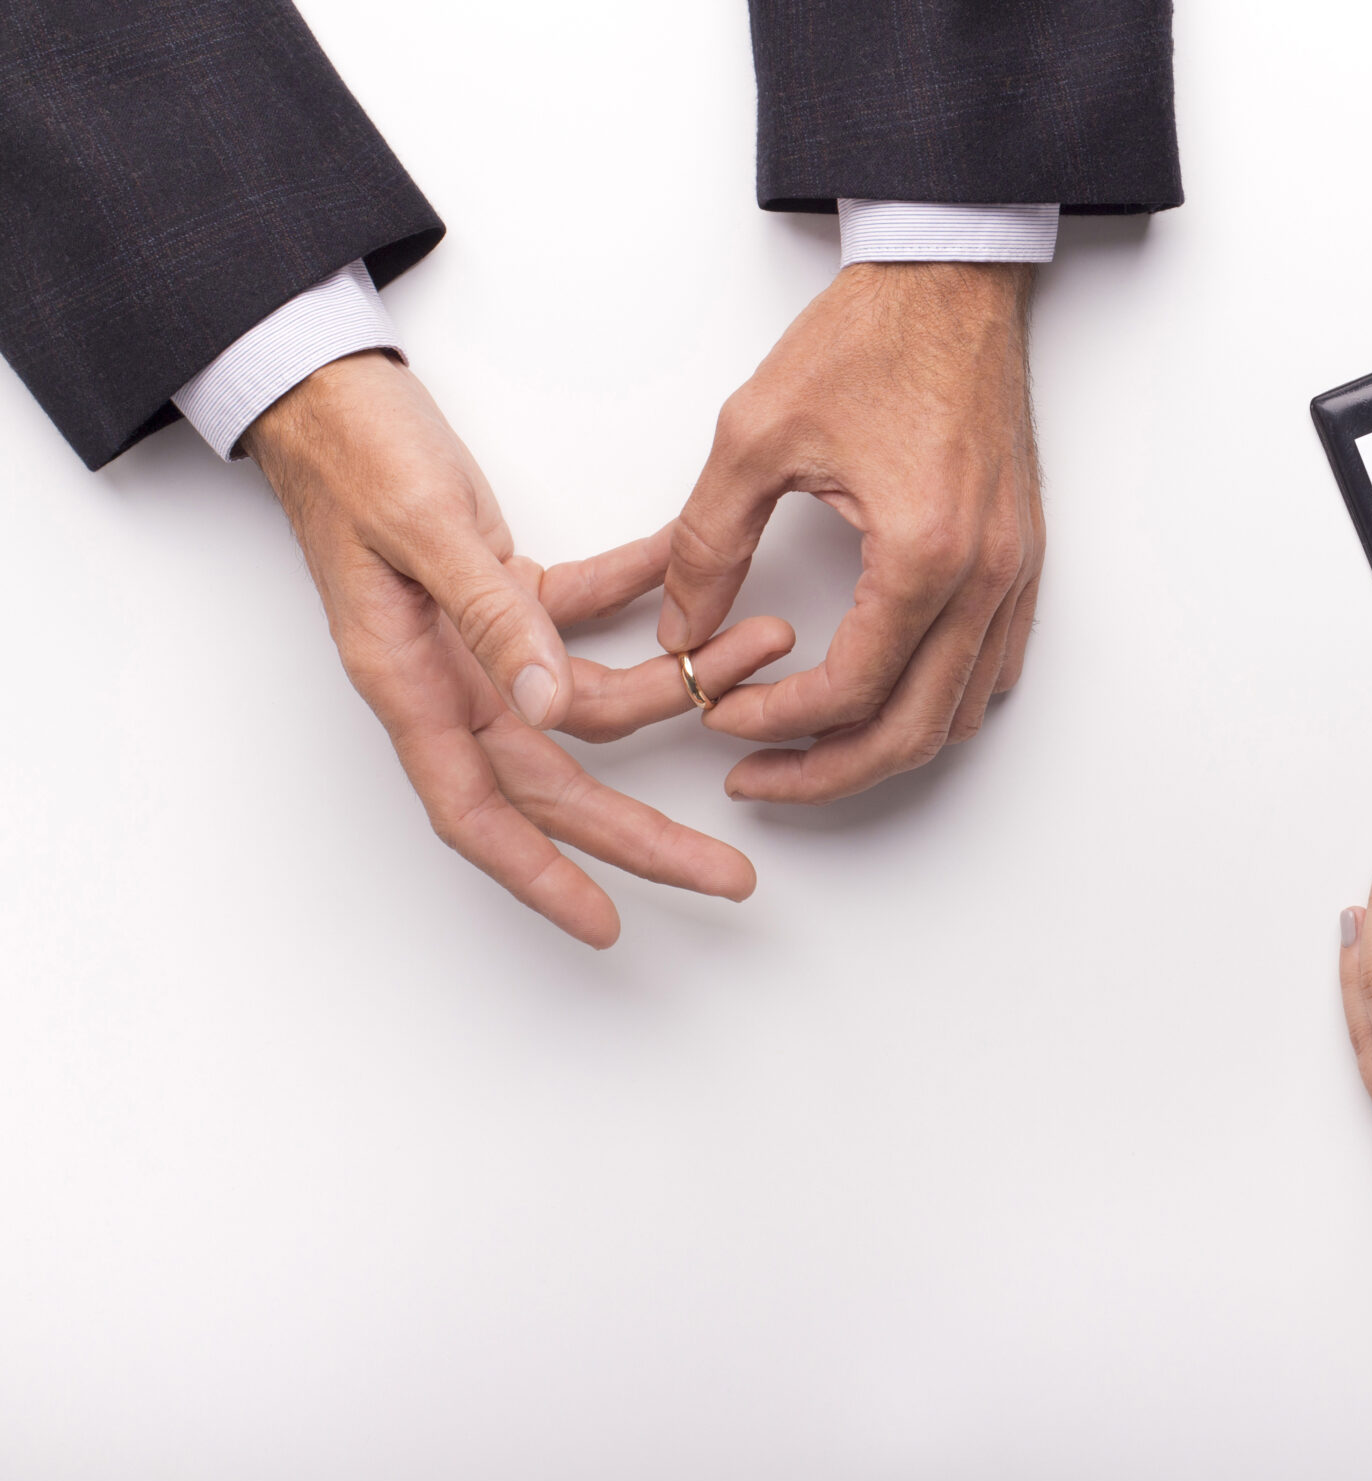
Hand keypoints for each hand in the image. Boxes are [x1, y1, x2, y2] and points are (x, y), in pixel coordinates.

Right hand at [248, 352, 794, 946]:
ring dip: (678, 679)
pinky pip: (588, 616)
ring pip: (590, 699)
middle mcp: (447, 677)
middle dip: (647, 830)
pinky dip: (645, 601)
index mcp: (411, 682)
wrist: (324, 382)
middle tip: (732, 874)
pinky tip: (702, 582)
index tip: (610, 923)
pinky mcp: (501, 589)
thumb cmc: (355, 451)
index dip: (542, 876)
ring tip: (762, 645)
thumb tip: (546, 706)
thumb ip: (491, 617)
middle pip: (557, 781)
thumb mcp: (428, 531)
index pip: (479, 813)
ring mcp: (477, 638)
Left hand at [656, 261, 1041, 802]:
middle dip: (830, 771)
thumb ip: (707, 544)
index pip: (853, 689)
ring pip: (962, 712)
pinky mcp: (1023, 559)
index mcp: (923, 550)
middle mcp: (986, 575)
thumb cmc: (871, 337)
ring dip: (888, 746)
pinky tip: (883, 695)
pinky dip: (937, 702)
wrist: (951, 278)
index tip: (721, 716)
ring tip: (813, 748)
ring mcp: (1016, 572)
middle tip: (760, 776)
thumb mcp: (755, 434)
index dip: (775, 722)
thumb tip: (679, 628)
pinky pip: (991, 668)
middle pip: (916, 730)